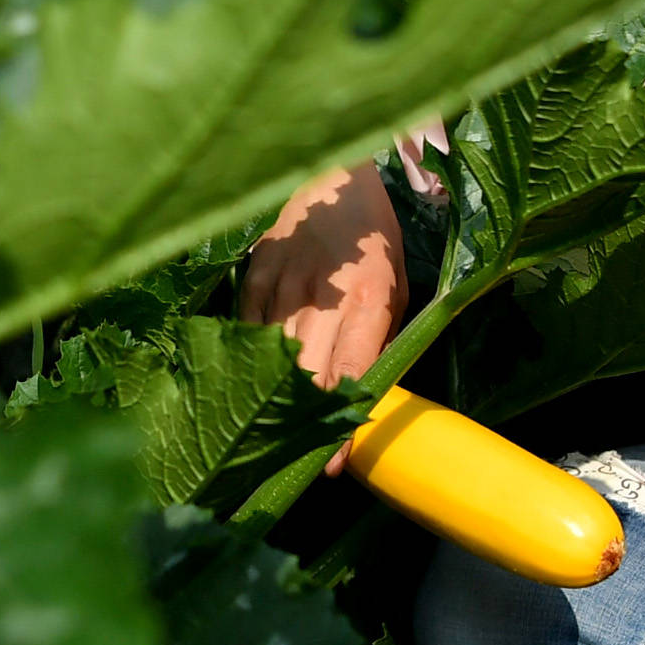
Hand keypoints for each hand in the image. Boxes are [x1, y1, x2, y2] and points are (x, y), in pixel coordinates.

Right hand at [239, 165, 410, 467]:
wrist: (335, 178)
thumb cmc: (375, 242)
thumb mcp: (397, 289)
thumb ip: (380, 340)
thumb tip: (363, 396)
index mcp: (367, 299)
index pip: (350, 374)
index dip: (338, 424)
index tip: (330, 466)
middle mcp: (322, 296)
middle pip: (304, 373)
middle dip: (301, 420)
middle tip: (296, 458)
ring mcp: (282, 283)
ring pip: (271, 356)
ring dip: (271, 396)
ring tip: (266, 432)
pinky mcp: (255, 273)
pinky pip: (247, 329)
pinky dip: (250, 357)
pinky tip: (249, 380)